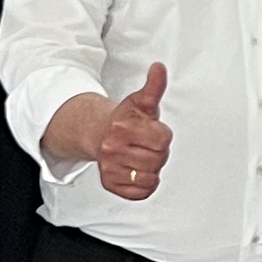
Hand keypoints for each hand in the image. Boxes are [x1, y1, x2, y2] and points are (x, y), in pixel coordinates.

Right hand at [94, 65, 172, 201]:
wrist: (98, 133)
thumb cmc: (125, 120)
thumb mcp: (141, 101)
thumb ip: (154, 86)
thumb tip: (159, 68)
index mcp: (123, 128)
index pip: (163, 139)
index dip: (162, 135)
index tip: (152, 131)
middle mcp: (112, 149)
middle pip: (158, 159)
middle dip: (158, 152)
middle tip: (146, 145)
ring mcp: (110, 168)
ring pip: (151, 177)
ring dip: (151, 168)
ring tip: (141, 156)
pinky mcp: (110, 184)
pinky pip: (140, 193)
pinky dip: (143, 185)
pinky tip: (136, 170)